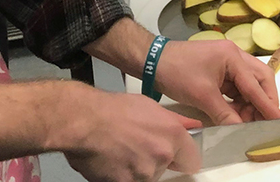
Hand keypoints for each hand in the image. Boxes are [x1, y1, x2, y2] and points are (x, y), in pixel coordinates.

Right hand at [62, 85, 201, 181]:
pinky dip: (123, 175)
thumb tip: (193, 125)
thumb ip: (174, 120)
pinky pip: (130, 181)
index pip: (191, 160)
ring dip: (138, 168)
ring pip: (148, 176)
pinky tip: (113, 160)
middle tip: (138, 144)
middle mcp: (162, 156)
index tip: (174, 154)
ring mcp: (145, 174)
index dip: (181, 156)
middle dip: (156, 159)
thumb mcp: (150, 106)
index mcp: (172, 136)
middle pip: (166, 167)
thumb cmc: (115, 109)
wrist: (85, 122)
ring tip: (122, 150)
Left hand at [153, 38, 279, 125]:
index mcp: (232, 56)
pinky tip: (238, 115)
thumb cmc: (178, 72)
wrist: (155, 60)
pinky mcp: (220, 71)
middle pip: (260, 79)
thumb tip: (240, 131)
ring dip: (251, 103)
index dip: (268, 105)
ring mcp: (228, 63)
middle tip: (265, 122)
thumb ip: (225, 114)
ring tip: (248, 123)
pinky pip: (238, 87)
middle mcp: (234, 56)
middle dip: (264, 101)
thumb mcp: (202, 96)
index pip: (256, 84)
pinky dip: (240, 102)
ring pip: (250, 84)